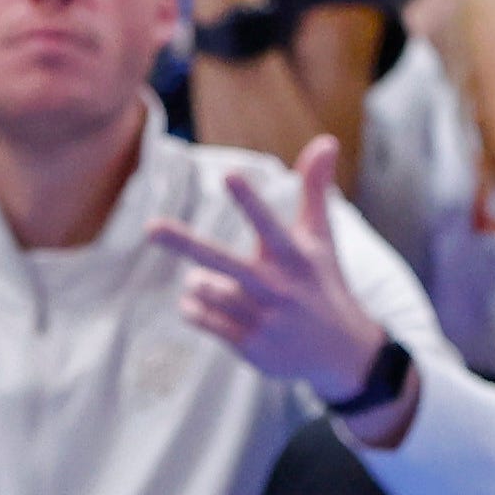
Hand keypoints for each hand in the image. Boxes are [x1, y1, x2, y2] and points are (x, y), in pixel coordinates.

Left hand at [150, 138, 409, 434]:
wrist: (344, 356)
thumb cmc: (324, 282)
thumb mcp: (321, 238)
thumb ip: (315, 190)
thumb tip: (327, 139)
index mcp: (295, 258)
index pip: (269, 224)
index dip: (249, 201)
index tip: (230, 174)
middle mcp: (279, 288)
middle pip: (224, 262)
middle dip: (186, 243)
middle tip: (150, 227)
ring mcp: (264, 319)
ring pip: (206, 288)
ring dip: (199, 281)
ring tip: (210, 280)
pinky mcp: (250, 346)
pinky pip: (203, 319)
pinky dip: (194, 307)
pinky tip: (200, 303)